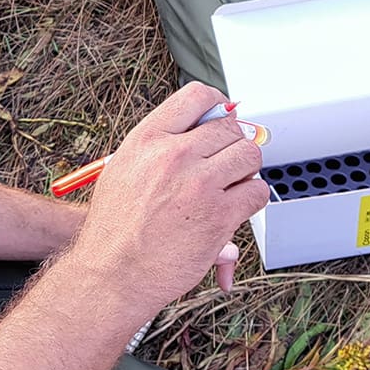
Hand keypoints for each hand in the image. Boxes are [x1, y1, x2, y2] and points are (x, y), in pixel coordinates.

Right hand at [71, 83, 268, 312]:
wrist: (113, 273)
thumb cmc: (114, 228)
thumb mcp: (123, 169)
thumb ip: (159, 148)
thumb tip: (198, 135)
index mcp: (148, 139)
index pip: (198, 97)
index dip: (219, 106)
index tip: (224, 118)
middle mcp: (174, 155)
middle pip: (231, 127)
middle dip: (234, 144)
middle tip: (227, 163)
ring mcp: (199, 184)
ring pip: (249, 155)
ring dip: (246, 170)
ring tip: (230, 186)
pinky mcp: (219, 215)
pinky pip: (257, 192)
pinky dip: (252, 200)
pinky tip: (234, 209)